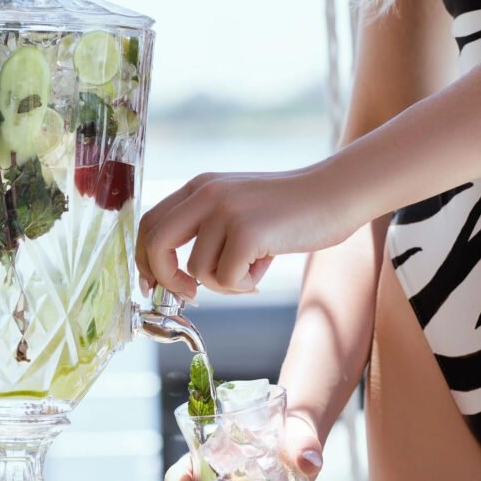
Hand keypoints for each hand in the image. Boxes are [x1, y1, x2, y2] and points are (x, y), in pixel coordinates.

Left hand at [136, 163, 359, 300]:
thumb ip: (206, 230)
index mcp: (199, 186)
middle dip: (165, 278)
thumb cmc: (289, 211)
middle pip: (156, 243)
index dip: (146, 258)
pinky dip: (245, 284)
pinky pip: (226, 279)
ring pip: (196, 271)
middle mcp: (206, 193)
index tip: (155, 284)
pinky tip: (266, 264)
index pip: (150, 223)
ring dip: (224, 282)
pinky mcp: (247, 231)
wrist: (335, 193)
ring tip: (254, 265)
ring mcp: (225, 210)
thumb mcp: (237, 208)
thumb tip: (172, 278)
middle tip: (187, 294)